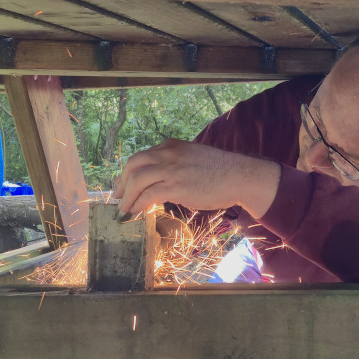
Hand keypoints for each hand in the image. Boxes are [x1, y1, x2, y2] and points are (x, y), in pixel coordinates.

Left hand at [112, 139, 279, 217]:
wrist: (239, 176)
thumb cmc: (222, 172)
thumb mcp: (194, 159)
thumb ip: (177, 164)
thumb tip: (165, 181)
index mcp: (171, 146)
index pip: (142, 156)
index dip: (130, 171)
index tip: (125, 184)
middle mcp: (168, 154)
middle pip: (134, 164)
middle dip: (122, 182)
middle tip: (118, 196)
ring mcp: (171, 169)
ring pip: (137, 179)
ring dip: (127, 196)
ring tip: (124, 208)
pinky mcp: (175, 186)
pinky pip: (148, 195)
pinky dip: (137, 204)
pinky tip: (135, 212)